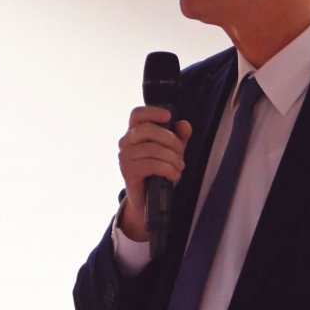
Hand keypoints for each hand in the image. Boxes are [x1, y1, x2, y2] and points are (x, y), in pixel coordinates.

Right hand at [116, 105, 191, 240]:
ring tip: (179, 167)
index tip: (169, 116)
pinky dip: (168, 169)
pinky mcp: (128, 172)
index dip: (152, 111)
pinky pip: (152, 164)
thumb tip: (185, 125)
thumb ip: (179, 137)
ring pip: (153, 149)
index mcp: (135, 132)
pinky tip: (174, 175)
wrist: (149, 199)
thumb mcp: (172, 152)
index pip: (137, 114)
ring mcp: (125, 157)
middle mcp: (126, 142)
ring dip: (172, 159)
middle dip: (170, 139)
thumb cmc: (159, 171)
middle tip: (181, 151)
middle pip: (147, 129)